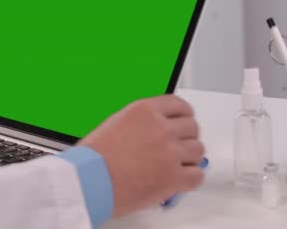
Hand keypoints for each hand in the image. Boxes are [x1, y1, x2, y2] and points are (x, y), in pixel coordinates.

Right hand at [79, 95, 204, 216]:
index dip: (184, 115)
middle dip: (186, 138)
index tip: (184, 122)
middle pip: (192, 127)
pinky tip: (177, 180)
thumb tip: (154, 129)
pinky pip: (197, 176)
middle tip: (178, 147)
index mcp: (145, 111)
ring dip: (189, 159)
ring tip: (175, 165)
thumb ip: (140, 123)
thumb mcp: (114, 124)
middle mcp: (160, 128)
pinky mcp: (174, 177)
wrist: (88, 181)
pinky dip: (189, 179)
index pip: (179, 105)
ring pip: (198, 151)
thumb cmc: (93, 158)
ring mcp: (170, 152)